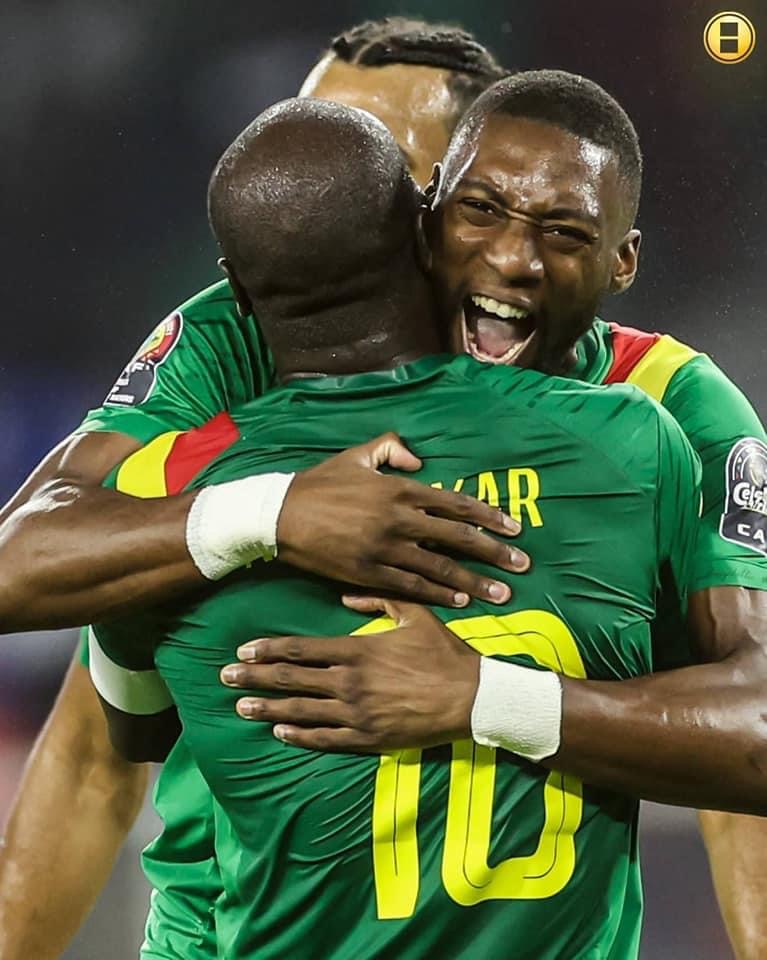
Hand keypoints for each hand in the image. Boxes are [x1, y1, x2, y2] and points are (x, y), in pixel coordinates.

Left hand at [219, 596, 479, 752]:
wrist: (473, 697)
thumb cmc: (445, 653)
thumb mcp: (415, 615)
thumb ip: (379, 601)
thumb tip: (344, 598)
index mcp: (358, 651)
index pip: (301, 651)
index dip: (269, 651)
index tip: (243, 651)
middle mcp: (350, 683)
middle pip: (292, 680)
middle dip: (255, 678)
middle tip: (225, 677)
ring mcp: (357, 714)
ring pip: (302, 711)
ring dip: (268, 708)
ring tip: (241, 706)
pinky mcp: (369, 738)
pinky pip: (326, 738)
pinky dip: (300, 735)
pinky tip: (280, 732)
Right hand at [276, 432, 528, 607]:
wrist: (279, 515)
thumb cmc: (318, 483)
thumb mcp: (356, 456)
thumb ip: (392, 448)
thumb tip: (420, 459)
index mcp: (399, 488)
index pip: (455, 504)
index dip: (488, 516)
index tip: (514, 528)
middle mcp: (398, 519)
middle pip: (457, 538)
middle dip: (494, 552)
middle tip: (522, 563)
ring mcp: (384, 548)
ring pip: (439, 566)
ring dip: (474, 581)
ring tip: (501, 592)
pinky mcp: (368, 573)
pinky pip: (410, 585)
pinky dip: (438, 593)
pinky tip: (459, 600)